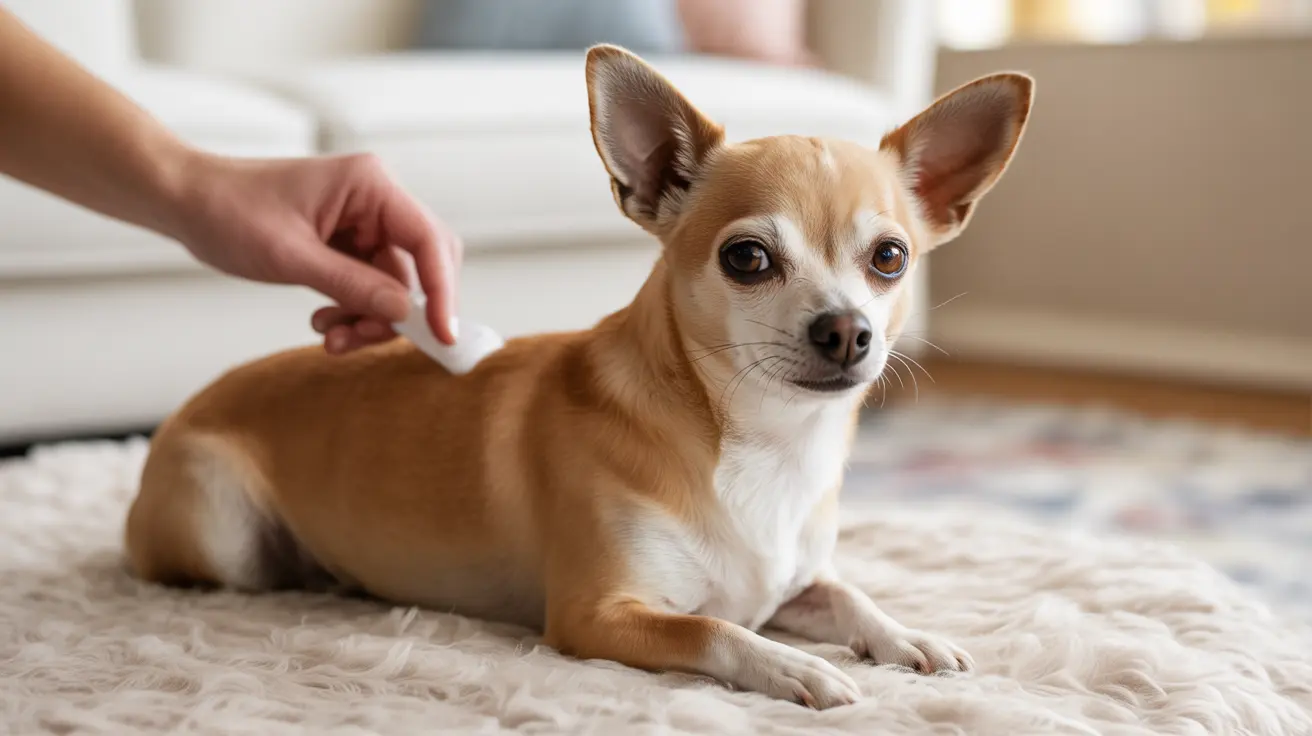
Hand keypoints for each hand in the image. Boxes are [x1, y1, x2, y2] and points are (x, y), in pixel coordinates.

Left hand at [167, 151, 461, 353]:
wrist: (185, 202)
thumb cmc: (228, 211)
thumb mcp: (290, 256)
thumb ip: (352, 285)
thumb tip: (406, 313)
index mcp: (370, 185)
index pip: (428, 241)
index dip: (442, 291)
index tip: (440, 335)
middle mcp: (375, 201)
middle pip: (421, 266)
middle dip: (399, 310)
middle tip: (365, 337)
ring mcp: (362, 224)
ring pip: (394, 285)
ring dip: (368, 318)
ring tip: (330, 337)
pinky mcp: (347, 244)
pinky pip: (369, 287)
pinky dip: (353, 312)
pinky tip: (324, 323)